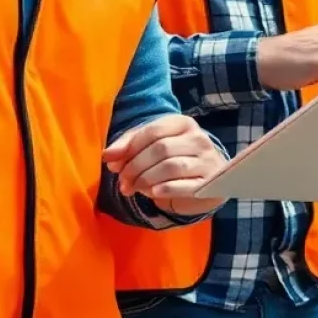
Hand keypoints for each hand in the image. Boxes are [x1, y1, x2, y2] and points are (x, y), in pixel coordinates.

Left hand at [102, 114, 226, 216]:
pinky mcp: (208, 183)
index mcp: (183, 124)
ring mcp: (206, 161)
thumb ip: (130, 145)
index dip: (130, 147)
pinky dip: (162, 190)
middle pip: (161, 149)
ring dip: (145, 180)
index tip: (113, 163)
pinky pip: (182, 186)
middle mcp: (198, 139)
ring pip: (170, 166)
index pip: (154, 131)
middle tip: (123, 181)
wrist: (207, 178)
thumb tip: (108, 155)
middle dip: (135, 166)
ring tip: (133, 189)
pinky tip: (152, 193)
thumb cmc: (174, 158)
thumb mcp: (153, 144)